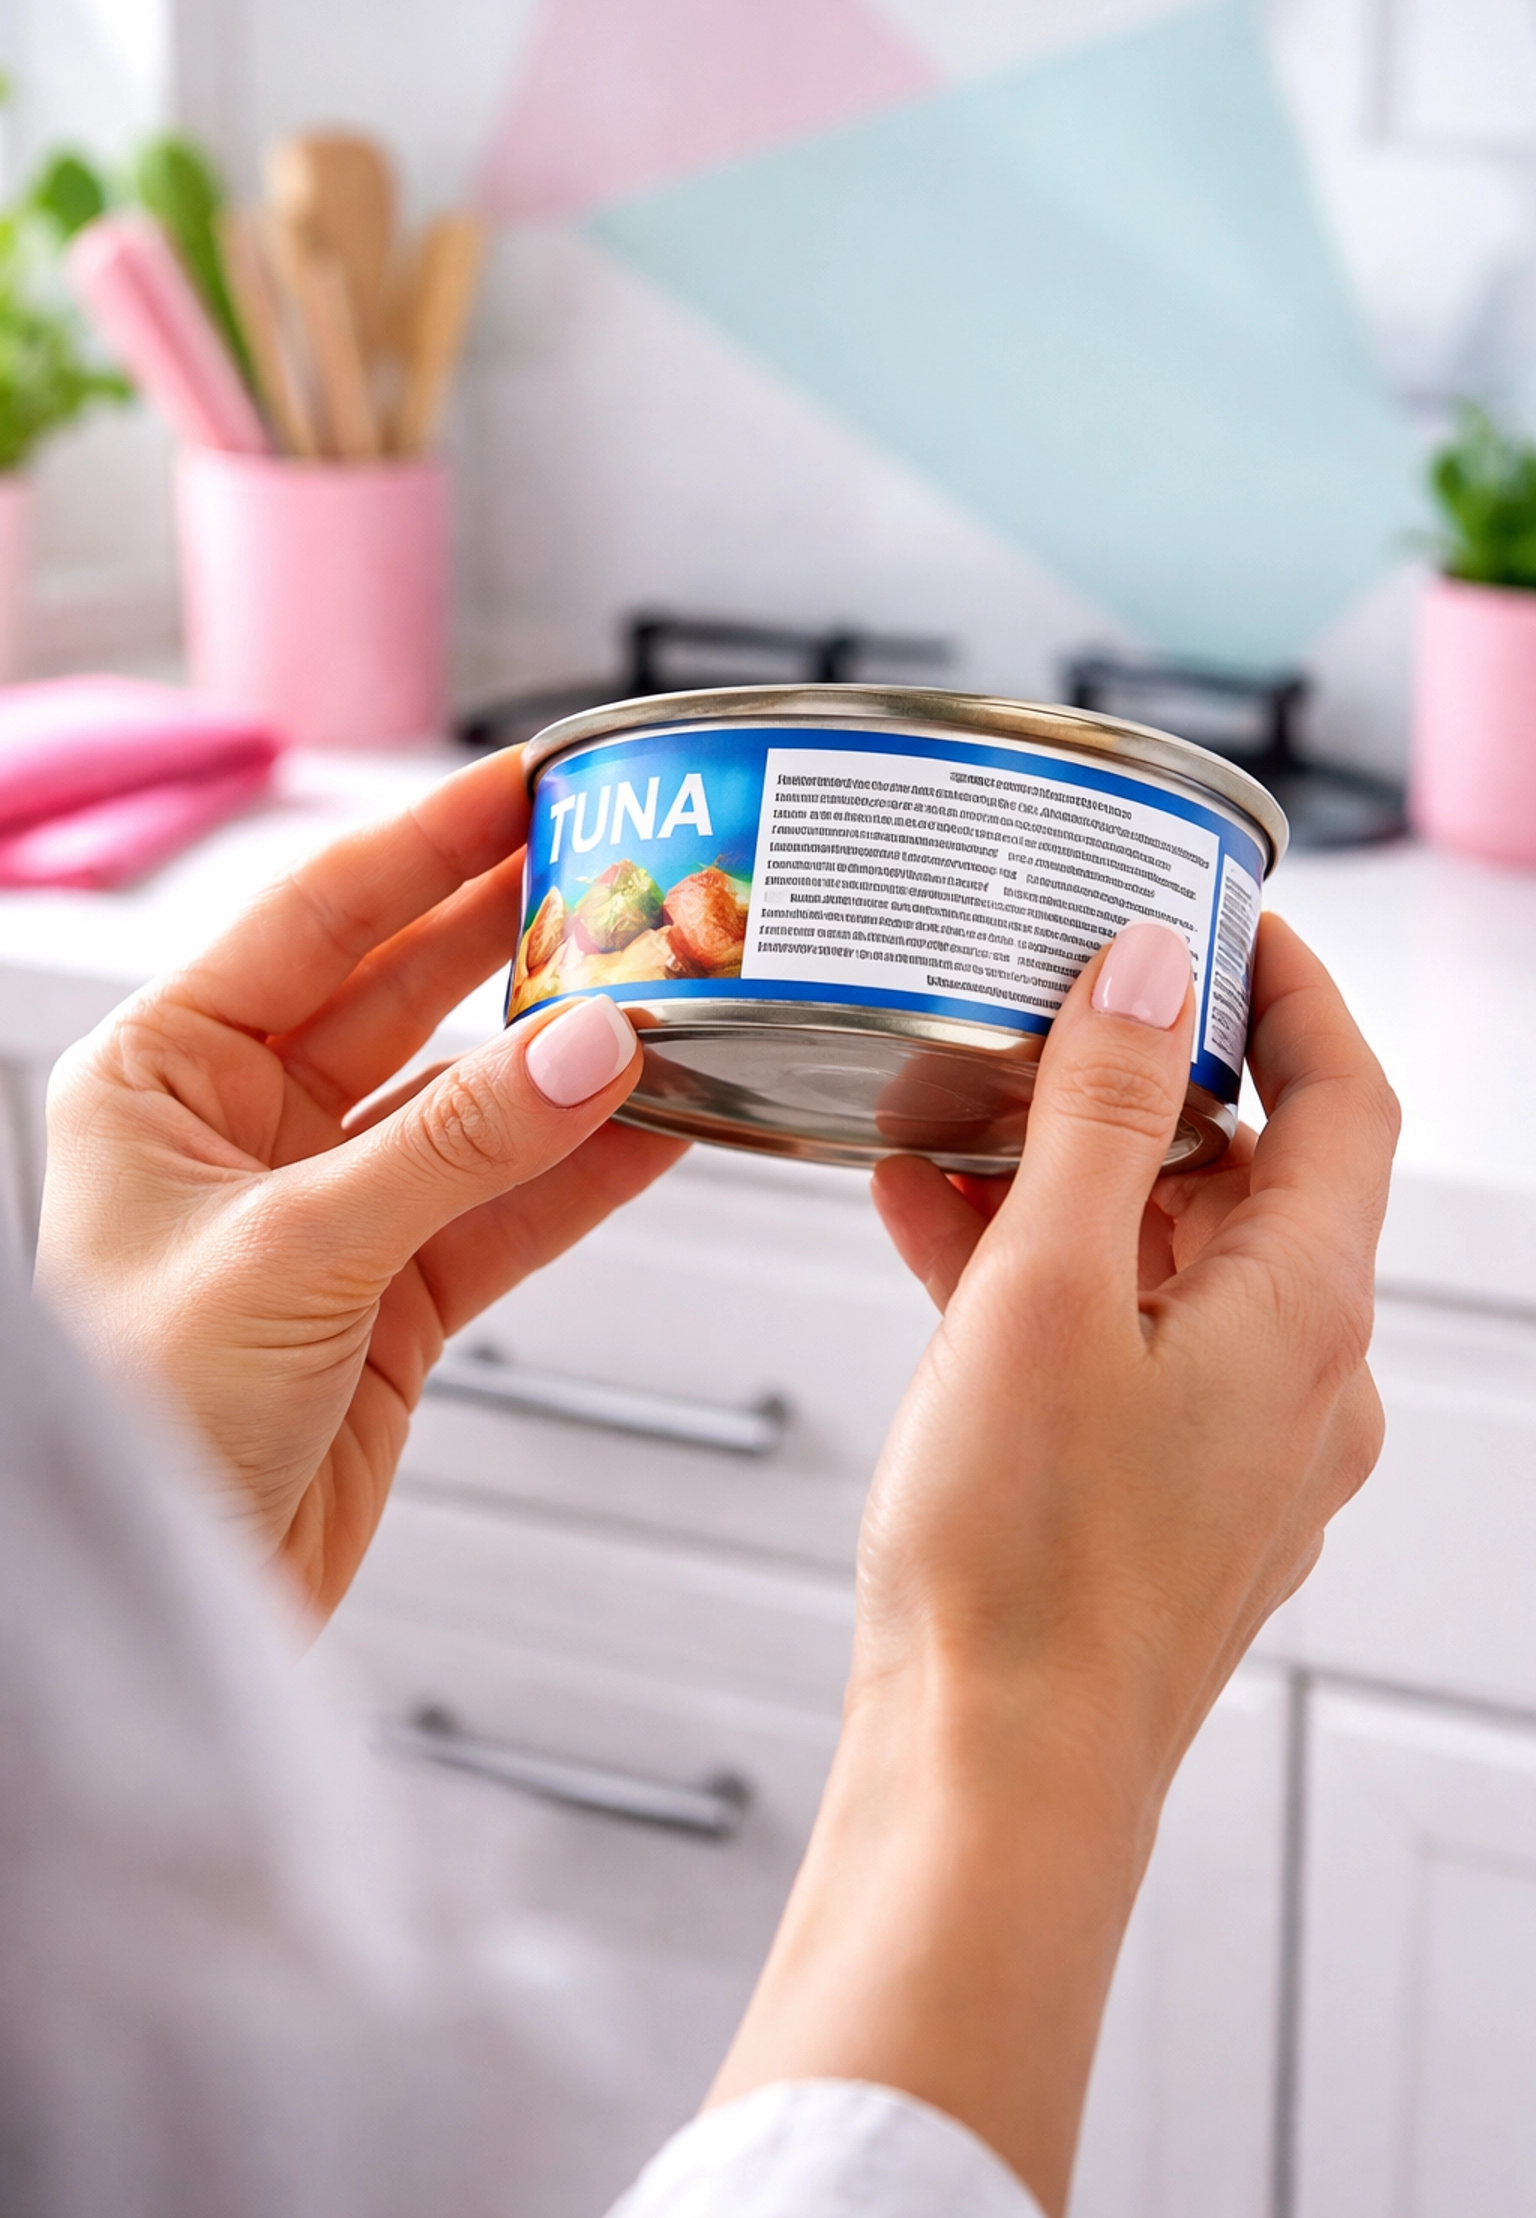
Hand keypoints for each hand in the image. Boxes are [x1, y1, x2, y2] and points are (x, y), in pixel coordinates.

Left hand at [36, 751, 682, 1620]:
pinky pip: (508, 1206)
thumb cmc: (139, 1423)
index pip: (314, 920)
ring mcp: (330, 1209)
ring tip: (667, 999)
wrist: (167, 1599)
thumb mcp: (294, 1255)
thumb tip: (589, 1048)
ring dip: (567, 1064)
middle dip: (510, 936)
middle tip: (619, 872)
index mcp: (164, 1074)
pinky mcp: (395, 1295)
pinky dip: (584, 1172)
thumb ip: (456, 1147)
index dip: (425, 846)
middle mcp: (244, 1127)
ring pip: (471, 1103)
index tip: (523, 787)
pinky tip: (659, 1126)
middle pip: (402, 993)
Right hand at [710, 916, 1397, 2213]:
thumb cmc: (1025, 1564)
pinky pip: (1116, 1338)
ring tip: (955, 1112)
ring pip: (1168, 1256)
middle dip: (1145, 1081)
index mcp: (1306, 1312)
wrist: (992, 1778)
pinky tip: (928, 1230)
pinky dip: (1038, 1272)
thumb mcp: (1046, 1289)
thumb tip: (1146, 977)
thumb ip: (1101, 1114)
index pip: (1347, 1097)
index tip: (1221, 919)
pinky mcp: (1154, 1491)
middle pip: (1253, 1174)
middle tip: (1050, 1004)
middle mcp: (1296, 1377)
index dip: (1292, 990)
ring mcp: (1229, 1442)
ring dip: (1071, 1176)